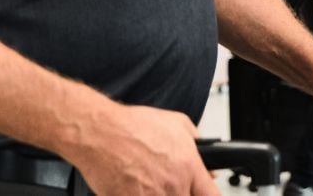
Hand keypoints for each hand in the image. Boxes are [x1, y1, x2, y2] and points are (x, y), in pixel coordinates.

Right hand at [63, 104, 218, 195]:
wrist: (101, 133)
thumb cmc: (135, 126)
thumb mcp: (178, 124)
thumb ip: (198, 145)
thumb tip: (209, 167)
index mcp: (188, 167)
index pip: (211, 194)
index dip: (209, 194)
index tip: (205, 192)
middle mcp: (172, 186)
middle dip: (182, 192)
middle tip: (170, 183)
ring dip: (160, 194)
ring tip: (150, 181)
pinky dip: (139, 194)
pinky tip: (134, 186)